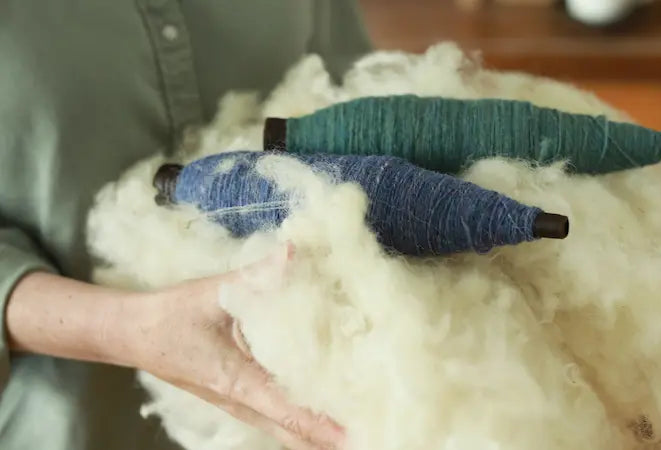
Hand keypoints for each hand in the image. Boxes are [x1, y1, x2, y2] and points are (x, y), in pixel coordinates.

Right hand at [5, 244, 342, 449]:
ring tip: (352, 434)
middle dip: (326, 439)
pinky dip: (298, 424)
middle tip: (369, 437)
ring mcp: (234, 403)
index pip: (288, 409)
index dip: (321, 424)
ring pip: (281, 430)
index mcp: (236, 378)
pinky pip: (271, 419)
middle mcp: (238, 400)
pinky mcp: (233, 397)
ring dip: (314, 435)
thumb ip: (256, 274)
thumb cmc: (169, 315)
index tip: (351, 435)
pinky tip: (318, 421)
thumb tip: (293, 252)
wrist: (130, 334)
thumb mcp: (211, 292)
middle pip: (290, 432)